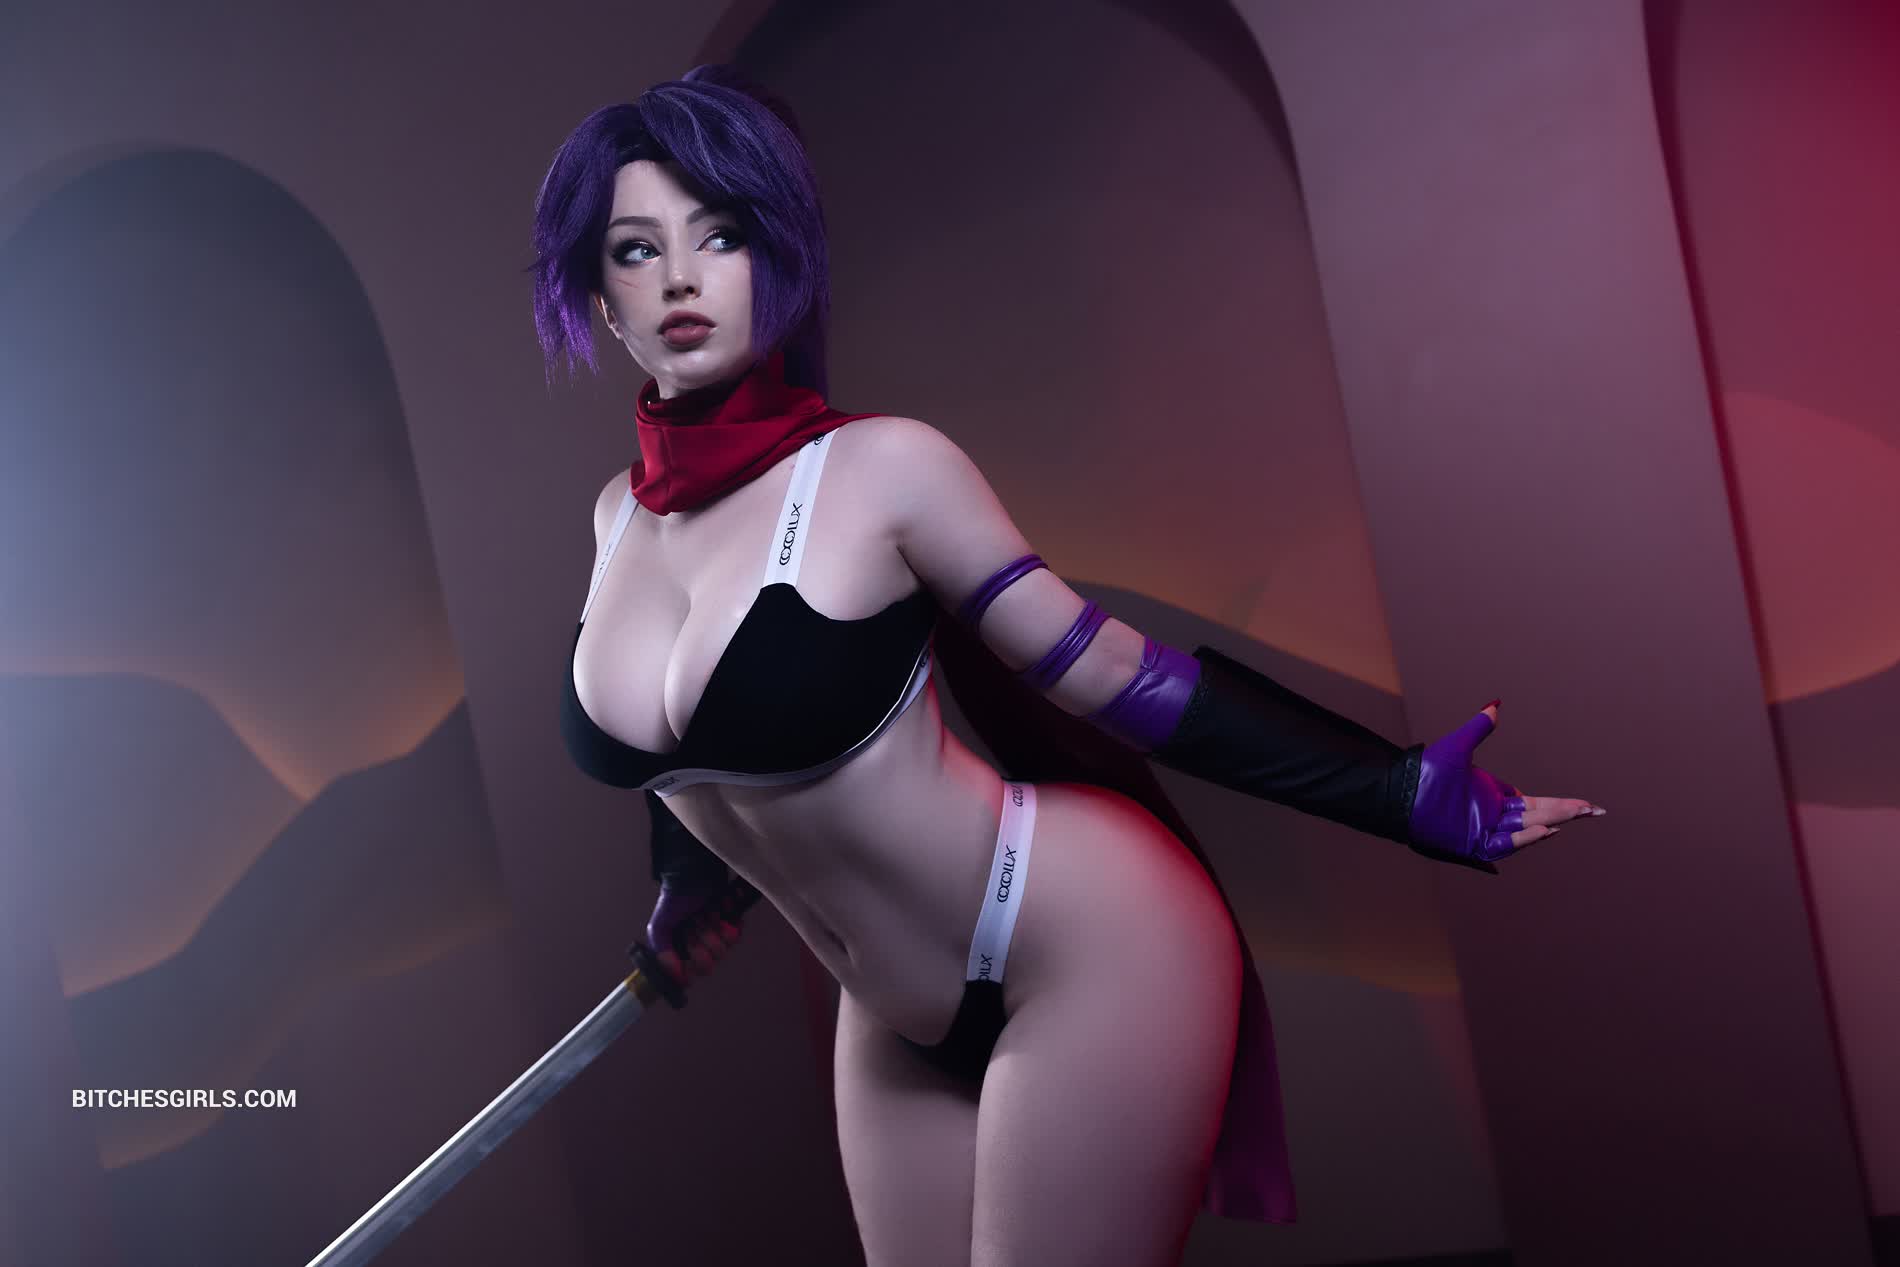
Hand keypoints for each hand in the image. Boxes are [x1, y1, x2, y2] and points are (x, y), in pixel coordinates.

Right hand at [646, 881, 743, 987]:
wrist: (694, 873)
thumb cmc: (676, 899)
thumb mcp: (660, 927)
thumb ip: (663, 952)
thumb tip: (677, 978)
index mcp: (683, 950)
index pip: (694, 972)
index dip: (694, 958)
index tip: (689, 941)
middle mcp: (701, 945)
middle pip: (711, 961)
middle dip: (704, 939)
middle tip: (697, 921)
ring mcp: (718, 935)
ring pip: (724, 949)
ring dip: (715, 927)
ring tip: (708, 910)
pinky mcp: (733, 922)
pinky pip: (737, 934)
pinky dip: (729, 918)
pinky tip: (721, 906)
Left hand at [1410, 701, 1605, 866]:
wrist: (1399, 791)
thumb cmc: (1424, 772)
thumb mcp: (1458, 746)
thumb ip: (1479, 728)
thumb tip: (1494, 705)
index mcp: (1493, 796)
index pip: (1535, 803)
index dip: (1561, 805)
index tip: (1585, 804)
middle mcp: (1492, 815)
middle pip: (1537, 816)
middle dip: (1566, 813)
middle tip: (1594, 810)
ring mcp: (1483, 830)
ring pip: (1525, 830)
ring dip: (1549, 823)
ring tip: (1575, 815)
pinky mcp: (1471, 843)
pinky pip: (1503, 844)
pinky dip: (1523, 839)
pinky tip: (1544, 830)